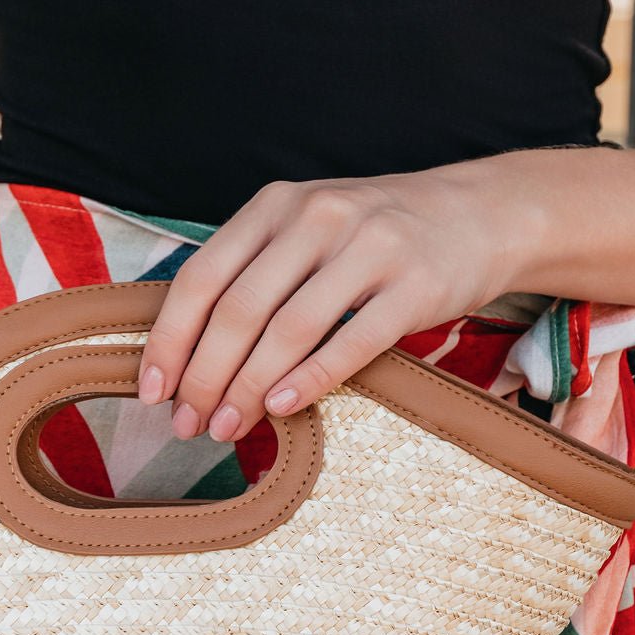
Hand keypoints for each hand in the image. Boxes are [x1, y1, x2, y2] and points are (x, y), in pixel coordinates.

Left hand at [136, 160, 527, 441]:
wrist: (482, 214)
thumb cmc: (375, 236)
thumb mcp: (306, 230)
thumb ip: (254, 272)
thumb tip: (189, 354)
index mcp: (275, 206)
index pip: (202, 277)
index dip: (171, 339)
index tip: (153, 390)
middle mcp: (316, 218)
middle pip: (239, 310)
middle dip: (204, 376)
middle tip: (189, 424)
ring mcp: (369, 248)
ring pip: (289, 329)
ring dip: (248, 388)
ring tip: (226, 428)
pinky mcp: (415, 286)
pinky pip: (352, 340)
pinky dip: (311, 379)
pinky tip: (283, 408)